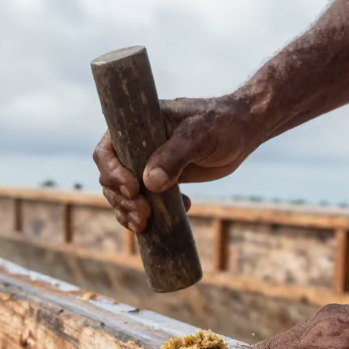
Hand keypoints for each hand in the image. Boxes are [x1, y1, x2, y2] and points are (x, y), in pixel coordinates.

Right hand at [94, 94, 264, 231]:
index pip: (107, 152)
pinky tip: (167, 220)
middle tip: (144, 215)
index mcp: (134, 127)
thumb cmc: (220, 124)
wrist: (241, 131)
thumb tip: (149, 182)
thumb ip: (175, 156)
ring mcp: (145, 165)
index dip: (113, 173)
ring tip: (147, 224)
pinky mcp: (159, 182)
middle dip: (122, 201)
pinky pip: (141, 203)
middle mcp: (134, 147)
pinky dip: (146, 216)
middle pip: (111, 179)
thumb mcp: (199, 135)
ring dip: (130, 212)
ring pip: (122, 195)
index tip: (134, 190)